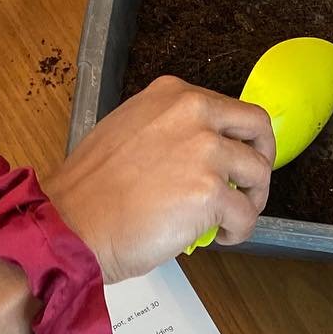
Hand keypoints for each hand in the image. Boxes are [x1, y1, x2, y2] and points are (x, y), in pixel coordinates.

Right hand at [44, 75, 275, 283]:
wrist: (70, 225)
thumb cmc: (89, 190)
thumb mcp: (128, 130)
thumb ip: (169, 130)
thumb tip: (196, 152)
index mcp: (173, 96)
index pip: (230, 109)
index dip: (239, 137)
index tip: (236, 156)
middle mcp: (193, 113)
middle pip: (258, 127)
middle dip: (262, 157)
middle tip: (251, 184)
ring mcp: (205, 151)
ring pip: (258, 174)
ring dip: (251, 199)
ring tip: (231, 217)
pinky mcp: (210, 192)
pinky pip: (246, 214)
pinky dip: (240, 230)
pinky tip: (221, 237)